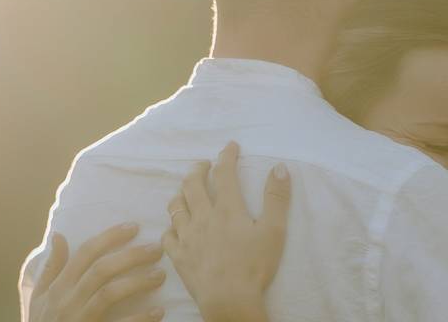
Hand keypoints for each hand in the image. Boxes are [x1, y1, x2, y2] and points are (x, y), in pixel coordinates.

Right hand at [29, 223, 166, 321]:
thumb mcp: (40, 297)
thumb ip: (52, 268)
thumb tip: (59, 235)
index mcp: (58, 287)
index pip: (85, 253)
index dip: (110, 237)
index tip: (134, 227)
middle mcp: (67, 301)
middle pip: (101, 270)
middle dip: (132, 256)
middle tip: (157, 249)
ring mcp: (79, 319)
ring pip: (109, 293)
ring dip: (138, 282)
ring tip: (160, 276)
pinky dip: (140, 318)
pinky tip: (158, 311)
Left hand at [162, 142, 290, 321]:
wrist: (229, 301)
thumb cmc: (254, 266)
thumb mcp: (274, 230)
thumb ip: (277, 198)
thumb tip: (279, 167)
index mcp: (227, 209)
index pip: (224, 173)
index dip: (227, 156)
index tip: (230, 146)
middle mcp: (203, 217)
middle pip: (193, 184)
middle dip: (198, 169)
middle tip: (204, 165)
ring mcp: (187, 237)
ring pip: (176, 206)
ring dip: (181, 193)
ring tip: (187, 190)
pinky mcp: (178, 256)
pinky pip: (168, 234)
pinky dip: (172, 225)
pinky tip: (177, 226)